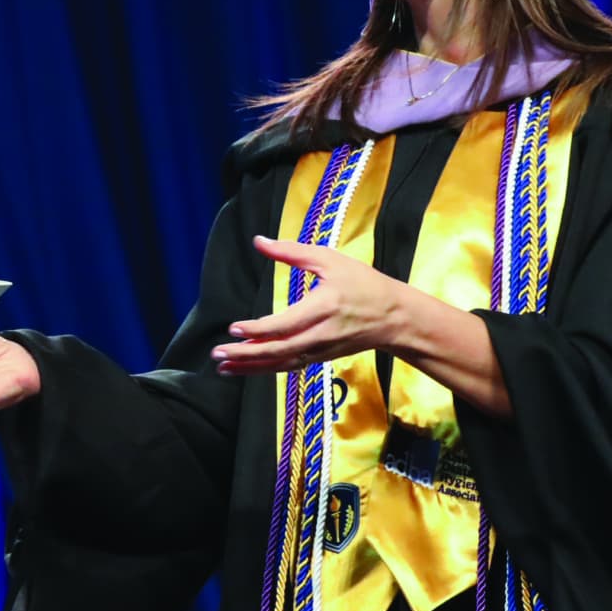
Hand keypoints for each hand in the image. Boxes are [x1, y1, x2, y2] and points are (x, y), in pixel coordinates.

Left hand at [210, 234, 422, 374]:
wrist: (394, 317)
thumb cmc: (362, 283)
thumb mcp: (330, 260)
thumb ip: (292, 252)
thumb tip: (258, 241)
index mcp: (323, 308)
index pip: (285, 324)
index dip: (259, 329)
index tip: (234, 328)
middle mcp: (320, 335)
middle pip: (279, 350)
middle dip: (246, 354)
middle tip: (218, 353)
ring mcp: (320, 350)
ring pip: (281, 363)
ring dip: (250, 366)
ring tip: (223, 367)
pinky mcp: (319, 358)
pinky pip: (288, 367)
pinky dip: (264, 369)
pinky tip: (244, 368)